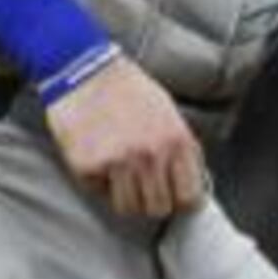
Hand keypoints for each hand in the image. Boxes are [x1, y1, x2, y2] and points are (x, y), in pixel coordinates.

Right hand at [44, 54, 206, 219]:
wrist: (84, 70)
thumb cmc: (129, 90)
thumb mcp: (169, 114)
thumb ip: (182, 149)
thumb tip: (193, 184)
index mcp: (177, 141)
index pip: (190, 197)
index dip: (182, 201)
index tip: (174, 198)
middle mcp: (151, 155)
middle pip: (159, 208)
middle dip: (152, 201)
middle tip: (144, 188)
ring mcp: (118, 162)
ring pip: (129, 208)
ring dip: (125, 197)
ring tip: (121, 175)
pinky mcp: (88, 167)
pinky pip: (99, 193)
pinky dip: (99, 183)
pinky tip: (99, 160)